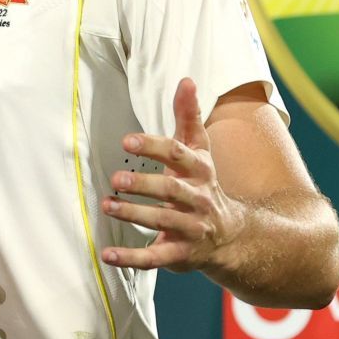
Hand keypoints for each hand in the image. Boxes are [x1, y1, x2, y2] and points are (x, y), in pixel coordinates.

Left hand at [100, 78, 242, 272]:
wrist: (231, 237)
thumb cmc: (203, 186)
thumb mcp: (200, 152)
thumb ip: (189, 118)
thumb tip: (186, 79)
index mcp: (199, 171)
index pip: (178, 155)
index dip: (153, 147)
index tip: (127, 141)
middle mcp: (197, 199)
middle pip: (171, 190)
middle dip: (144, 184)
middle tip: (117, 179)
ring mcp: (189, 228)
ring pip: (161, 221)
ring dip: (133, 214)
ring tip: (107, 205)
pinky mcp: (180, 254)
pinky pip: (154, 258)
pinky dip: (131, 258)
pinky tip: (107, 255)